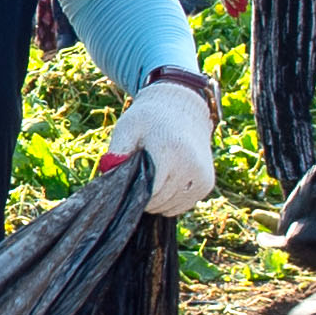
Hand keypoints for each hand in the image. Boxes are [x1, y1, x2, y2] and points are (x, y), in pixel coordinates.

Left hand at [97, 79, 215, 216]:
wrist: (182, 107)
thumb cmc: (150, 119)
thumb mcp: (128, 127)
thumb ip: (117, 151)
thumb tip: (108, 172)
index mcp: (169, 152)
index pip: (149, 192)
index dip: (135, 192)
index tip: (129, 180)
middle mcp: (190, 166)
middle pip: (159, 201)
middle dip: (145, 196)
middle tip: (140, 176)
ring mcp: (201, 177)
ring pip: (170, 207)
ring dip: (158, 199)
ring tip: (154, 175)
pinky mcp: (207, 184)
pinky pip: (182, 205)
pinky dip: (171, 199)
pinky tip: (167, 179)